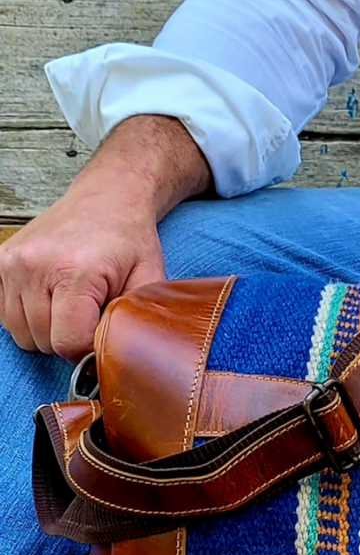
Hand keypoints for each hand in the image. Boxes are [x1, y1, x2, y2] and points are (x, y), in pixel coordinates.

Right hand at [0, 115, 209, 360]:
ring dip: (47, 331)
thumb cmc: (129, 240)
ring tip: (73, 308)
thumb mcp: (149, 278)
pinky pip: (5, 314)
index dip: (89, 349)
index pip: (68, 342)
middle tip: (91, 316)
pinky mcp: (0, 261)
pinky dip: (28, 317)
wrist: (106, 199)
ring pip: (21, 332)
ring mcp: (12, 263)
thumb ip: (134, 319)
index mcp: (76, 271)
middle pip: (43, 340)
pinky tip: (52, 301)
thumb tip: (122, 356)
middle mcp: (36, 266)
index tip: (103, 334)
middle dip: (70, 340)